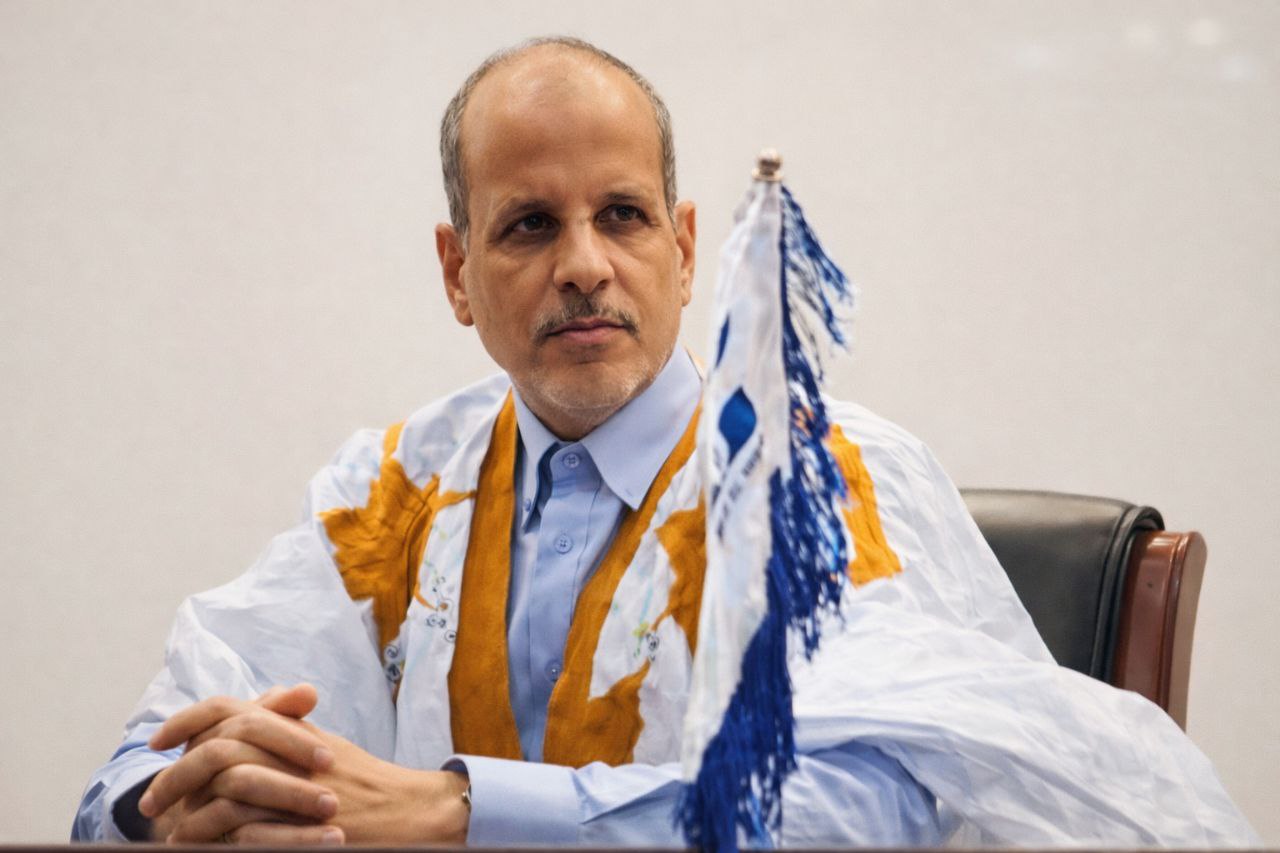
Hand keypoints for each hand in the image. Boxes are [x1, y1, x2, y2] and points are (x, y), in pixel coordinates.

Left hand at [141, 684, 469, 843]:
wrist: (406, 810)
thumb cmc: (363, 781)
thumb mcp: (322, 744)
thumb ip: (286, 724)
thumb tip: (246, 712)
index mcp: (291, 726)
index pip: (228, 708)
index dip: (187, 720)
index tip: (159, 741)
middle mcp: (289, 750)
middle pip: (217, 748)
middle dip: (175, 775)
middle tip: (150, 800)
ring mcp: (295, 786)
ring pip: (223, 789)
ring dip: (187, 814)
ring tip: (168, 832)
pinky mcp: (299, 825)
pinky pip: (243, 831)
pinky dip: (213, 840)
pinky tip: (196, 847)